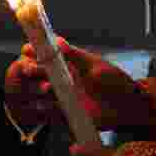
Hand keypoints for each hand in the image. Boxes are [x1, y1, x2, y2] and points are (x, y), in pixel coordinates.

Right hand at [5, 37, 151, 130]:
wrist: (129, 107)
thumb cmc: (115, 82)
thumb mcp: (96, 67)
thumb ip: (76, 57)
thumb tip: (58, 40)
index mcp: (69, 64)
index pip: (47, 55)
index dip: (34, 52)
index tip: (26, 50)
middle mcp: (63, 80)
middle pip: (40, 74)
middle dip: (32, 70)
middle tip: (28, 69)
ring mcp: (64, 97)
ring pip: (41, 93)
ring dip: (37, 90)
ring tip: (44, 88)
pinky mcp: (67, 114)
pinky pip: (50, 113)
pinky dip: (43, 111)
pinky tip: (42, 107)